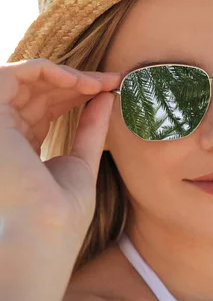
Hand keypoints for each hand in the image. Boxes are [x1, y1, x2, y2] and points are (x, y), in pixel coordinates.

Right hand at [0, 58, 121, 240]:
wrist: (47, 229)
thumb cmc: (63, 210)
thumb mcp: (82, 159)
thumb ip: (90, 128)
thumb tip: (107, 96)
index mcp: (20, 147)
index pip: (46, 108)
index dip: (78, 94)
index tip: (112, 89)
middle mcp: (5, 135)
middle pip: (40, 92)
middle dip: (79, 82)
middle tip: (113, 81)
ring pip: (28, 80)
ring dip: (67, 75)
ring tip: (100, 83)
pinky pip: (14, 74)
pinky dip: (48, 70)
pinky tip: (80, 81)